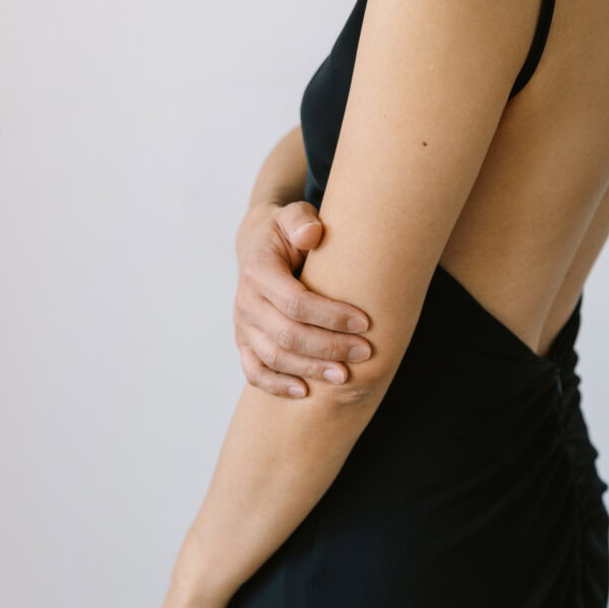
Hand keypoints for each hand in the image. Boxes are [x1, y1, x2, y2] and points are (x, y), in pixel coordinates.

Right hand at [233, 200, 372, 398]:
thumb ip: (302, 220)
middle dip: (329, 347)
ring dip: (311, 370)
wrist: (259, 244)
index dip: (331, 316)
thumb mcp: (293, 215)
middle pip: (287, 335)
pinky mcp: (244, 341)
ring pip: (273, 357)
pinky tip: (304, 391)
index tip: (365, 322)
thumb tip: (312, 234)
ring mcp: (243, 324)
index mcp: (259, 269)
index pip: (295, 301)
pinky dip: (276, 386)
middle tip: (365, 352)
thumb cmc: (286, 232)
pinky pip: (254, 371)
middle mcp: (246, 300)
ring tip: (345, 376)